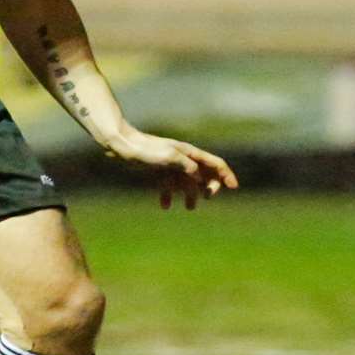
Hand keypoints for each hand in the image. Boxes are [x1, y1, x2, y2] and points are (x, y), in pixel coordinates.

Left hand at [103, 129, 238, 209]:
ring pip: (187, 182)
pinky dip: (168, 196)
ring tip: (189, 208)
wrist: (122, 145)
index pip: (214, 163)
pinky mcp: (158, 171)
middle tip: (206, 198)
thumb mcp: (167, 156)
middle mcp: (183, 159)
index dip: (226, 174)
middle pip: (204, 173)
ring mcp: (171, 165)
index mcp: (189, 153)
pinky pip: (168, 185)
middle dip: (209, 186)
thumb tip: (199, 175)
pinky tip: (164, 206)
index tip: (233, 188)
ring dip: (191, 194)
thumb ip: (185, 165)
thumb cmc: (145, 149)